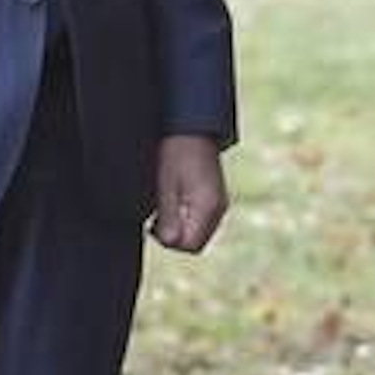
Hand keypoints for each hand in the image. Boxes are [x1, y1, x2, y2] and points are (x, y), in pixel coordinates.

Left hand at [150, 135, 228, 254]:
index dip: (168, 241)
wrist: (192, 129)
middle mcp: (219, 209)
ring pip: (198, 234)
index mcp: (208, 207)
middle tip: (157, 217)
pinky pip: (202, 222)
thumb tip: (169, 242)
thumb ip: (168, 219)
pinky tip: (176, 201)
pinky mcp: (216, 199)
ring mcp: (219, 204)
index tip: (154, 224)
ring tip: (165, 206)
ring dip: (180, 228)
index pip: (189, 245)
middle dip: (175, 237)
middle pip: (195, 244)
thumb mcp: (166, 187)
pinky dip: (187, 219)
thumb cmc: (176, 154)